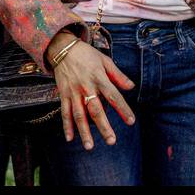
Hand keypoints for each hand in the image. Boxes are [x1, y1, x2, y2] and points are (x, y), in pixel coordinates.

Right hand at [45, 31, 134, 149]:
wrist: (63, 48)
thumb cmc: (87, 55)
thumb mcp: (105, 60)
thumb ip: (118, 75)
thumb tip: (131, 87)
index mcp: (99, 78)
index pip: (113, 96)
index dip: (122, 109)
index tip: (131, 121)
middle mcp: (86, 87)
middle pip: (96, 110)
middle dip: (103, 127)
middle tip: (111, 141)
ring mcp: (73, 92)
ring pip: (79, 115)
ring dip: (84, 132)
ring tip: (90, 146)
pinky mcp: (63, 94)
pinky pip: (65, 112)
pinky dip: (66, 126)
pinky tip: (70, 138)